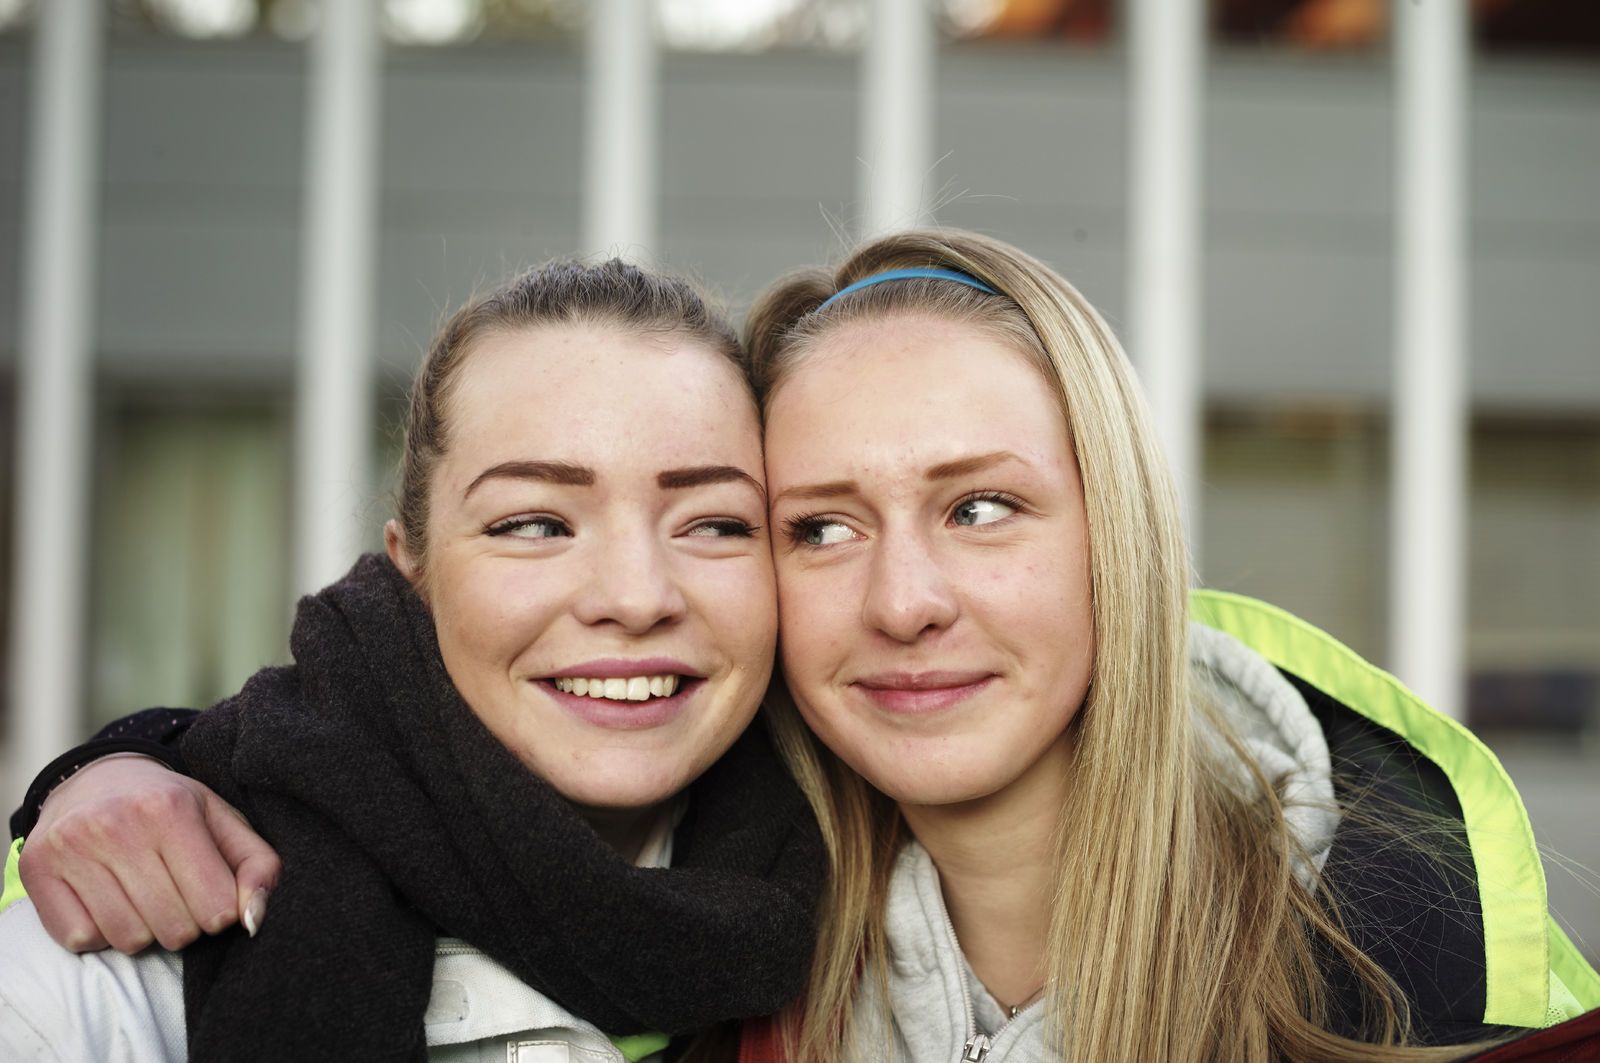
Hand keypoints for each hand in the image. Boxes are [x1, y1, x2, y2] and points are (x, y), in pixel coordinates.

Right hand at [18, 754, 280, 953]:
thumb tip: (254, 921)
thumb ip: (258, 866)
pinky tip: (106, 900)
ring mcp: (71, 846)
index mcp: (171, 809)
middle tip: (175, 894)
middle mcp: (116, 825)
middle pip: (175, 930)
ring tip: (142, 896)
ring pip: (129, 939)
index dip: (221, 912)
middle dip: (185, 924)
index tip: (211, 893)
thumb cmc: (171, 807)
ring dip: (143, 931)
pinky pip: (81, 939)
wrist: (97, 778)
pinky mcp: (37, 868)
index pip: (217, 909)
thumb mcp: (222, 822)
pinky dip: (99, 933)